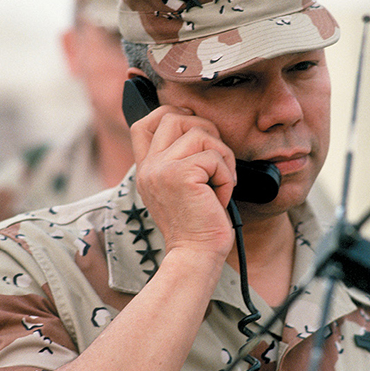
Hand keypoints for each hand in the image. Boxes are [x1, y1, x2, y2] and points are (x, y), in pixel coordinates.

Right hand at [130, 105, 236, 261]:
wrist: (196, 255)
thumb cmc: (198, 225)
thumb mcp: (181, 189)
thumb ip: (181, 161)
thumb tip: (201, 130)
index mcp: (146, 169)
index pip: (144, 124)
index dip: (171, 115)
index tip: (195, 131)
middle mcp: (149, 167)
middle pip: (173, 117)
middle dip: (205, 130)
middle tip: (216, 159)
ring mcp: (161, 170)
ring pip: (200, 134)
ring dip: (222, 157)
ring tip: (220, 182)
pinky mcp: (181, 176)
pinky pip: (214, 157)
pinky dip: (225, 176)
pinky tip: (220, 197)